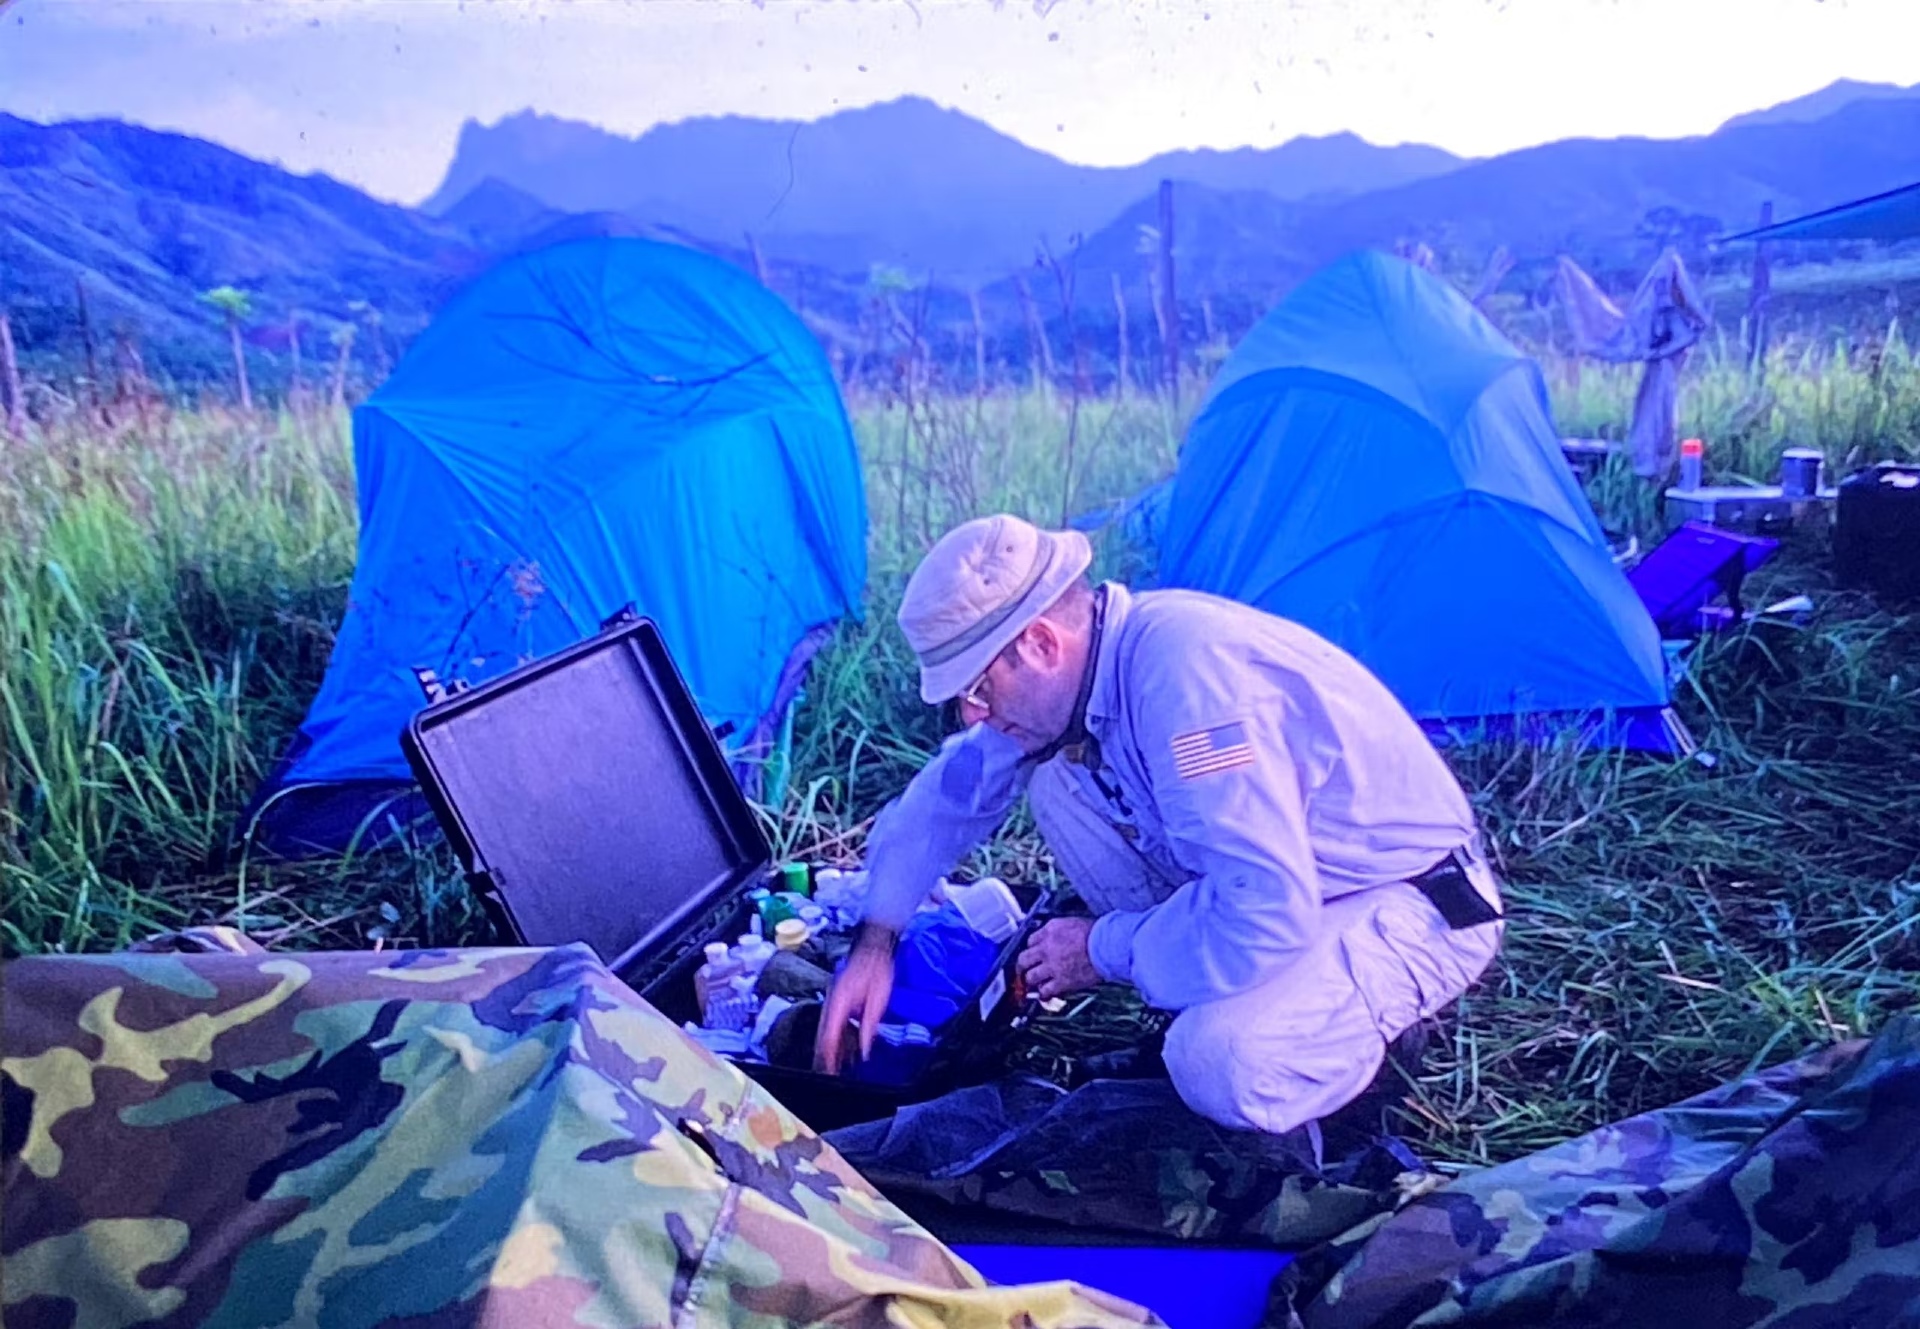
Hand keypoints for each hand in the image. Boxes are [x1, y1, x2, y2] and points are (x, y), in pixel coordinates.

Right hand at [813, 925, 896, 1074]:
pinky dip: (837, 1035)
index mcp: (839, 1003)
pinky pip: (834, 1020)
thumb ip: (869, 1026)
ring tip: (836, 1064)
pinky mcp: (839, 997)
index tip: (829, 1070)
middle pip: (823, 1034)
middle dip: (825, 1054)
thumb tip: (864, 1049)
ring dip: (832, 1046)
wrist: (874, 948)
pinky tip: (845, 1046)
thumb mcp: (878, 1001)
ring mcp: (833, 999)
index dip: (828, 1054)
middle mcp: (831, 1002)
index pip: (829, 1034)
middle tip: (829, 1072)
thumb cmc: (877, 970)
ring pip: (827, 1028)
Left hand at [1016, 917, 1099, 1000]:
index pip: (1031, 940)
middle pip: (1024, 959)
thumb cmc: (1096, 933)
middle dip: (1022, 965)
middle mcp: (1046, 948)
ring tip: (1033, 982)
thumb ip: (1058, 930)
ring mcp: (1052, 966)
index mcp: (1050, 931)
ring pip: (1031, 976)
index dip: (1032, 948)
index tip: (1033, 952)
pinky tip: (1045, 993)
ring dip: (1031, 980)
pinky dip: (1044, 993)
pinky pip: (1045, 990)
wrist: (1105, 946)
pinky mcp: (1061, 982)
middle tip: (1023, 969)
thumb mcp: (1072, 922)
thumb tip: (1052, 936)